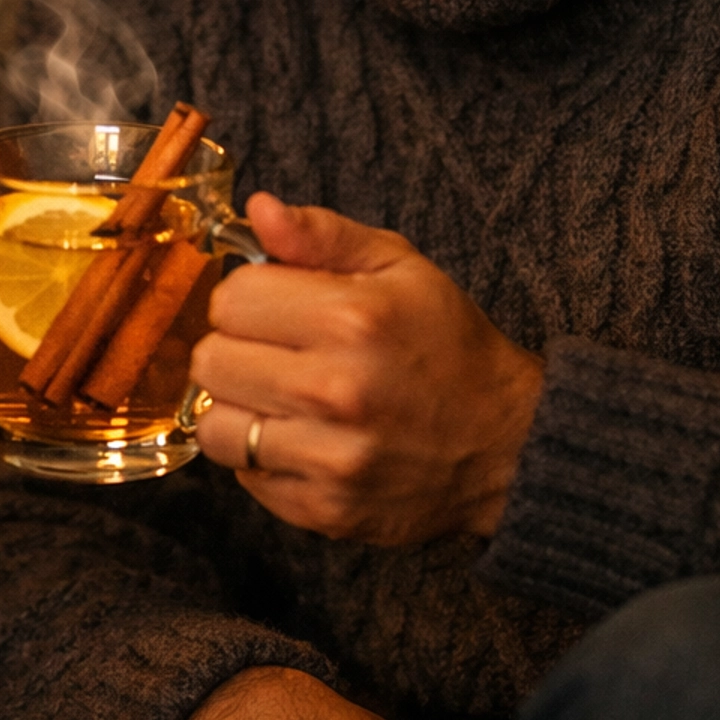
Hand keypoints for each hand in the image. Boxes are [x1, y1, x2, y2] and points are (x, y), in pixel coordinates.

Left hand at [192, 193, 543, 543]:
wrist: (507, 445)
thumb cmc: (448, 346)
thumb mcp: (399, 267)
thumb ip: (321, 235)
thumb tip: (258, 209)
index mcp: (352, 319)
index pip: (229, 299)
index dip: (247, 298)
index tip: (277, 308)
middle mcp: (336, 391)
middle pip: (211, 361)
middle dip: (236, 350)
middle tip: (278, 353)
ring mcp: (331, 458)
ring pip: (215, 426)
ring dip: (239, 409)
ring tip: (283, 399)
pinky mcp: (326, 511)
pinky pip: (244, 476)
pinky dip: (262, 458)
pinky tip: (304, 439)